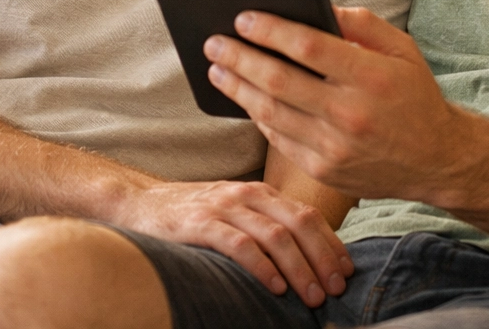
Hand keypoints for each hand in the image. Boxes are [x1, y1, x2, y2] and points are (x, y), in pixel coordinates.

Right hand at [111, 179, 352, 305]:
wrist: (140, 203)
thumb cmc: (194, 214)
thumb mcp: (236, 213)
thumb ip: (265, 226)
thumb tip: (306, 260)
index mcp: (262, 192)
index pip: (307, 214)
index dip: (332, 243)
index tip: (347, 272)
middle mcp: (248, 194)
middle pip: (299, 222)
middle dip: (323, 257)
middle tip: (336, 288)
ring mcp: (225, 207)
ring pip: (275, 234)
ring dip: (300, 267)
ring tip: (313, 295)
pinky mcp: (201, 224)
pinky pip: (240, 244)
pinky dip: (263, 267)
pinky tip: (275, 288)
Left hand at [204, 7, 466, 200]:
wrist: (436, 159)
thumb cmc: (414, 94)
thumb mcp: (402, 48)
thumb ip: (361, 23)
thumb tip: (318, 7)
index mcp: (370, 76)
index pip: (308, 48)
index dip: (271, 31)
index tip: (244, 18)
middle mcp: (350, 114)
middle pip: (279, 81)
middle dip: (239, 58)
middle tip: (214, 41)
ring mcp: (334, 147)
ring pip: (270, 112)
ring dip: (237, 88)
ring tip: (217, 67)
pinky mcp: (324, 170)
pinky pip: (279, 138)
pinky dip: (257, 114)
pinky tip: (244, 96)